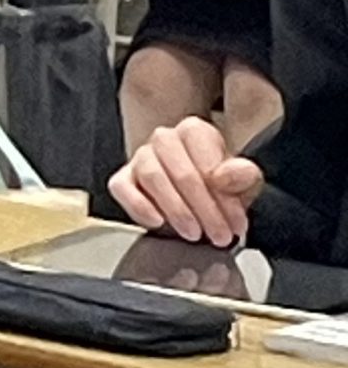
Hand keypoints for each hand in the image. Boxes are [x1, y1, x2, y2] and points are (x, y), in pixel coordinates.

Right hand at [110, 117, 264, 247]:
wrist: (199, 201)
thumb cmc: (221, 188)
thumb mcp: (244, 183)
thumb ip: (242, 175)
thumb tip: (222, 177)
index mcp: (195, 132)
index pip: (206, 159)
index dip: (223, 194)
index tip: (234, 222)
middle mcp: (164, 139)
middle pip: (180, 171)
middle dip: (203, 209)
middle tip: (218, 235)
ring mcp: (140, 158)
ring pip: (152, 178)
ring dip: (176, 210)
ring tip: (194, 233)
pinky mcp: (122, 179)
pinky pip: (122, 188)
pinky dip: (138, 206)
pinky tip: (158, 222)